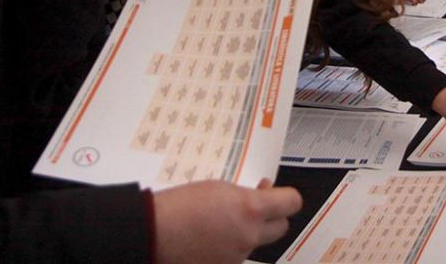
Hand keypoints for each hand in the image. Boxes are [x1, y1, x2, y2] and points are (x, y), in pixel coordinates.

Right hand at [152, 179, 301, 263]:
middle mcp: (249, 236)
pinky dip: (231, 246)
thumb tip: (261, 196)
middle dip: (273, 216)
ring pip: (256, 242)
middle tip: (258, 206)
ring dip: (248, 231)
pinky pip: (237, 255)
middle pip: (281, 227)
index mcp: (250, 209)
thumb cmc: (180, 207)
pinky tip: (212, 237)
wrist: (154, 233)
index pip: (291, 203)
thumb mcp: (219, 188)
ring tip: (223, 221)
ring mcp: (238, 256)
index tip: (279, 194)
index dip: (287, 197)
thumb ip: (246, 195)